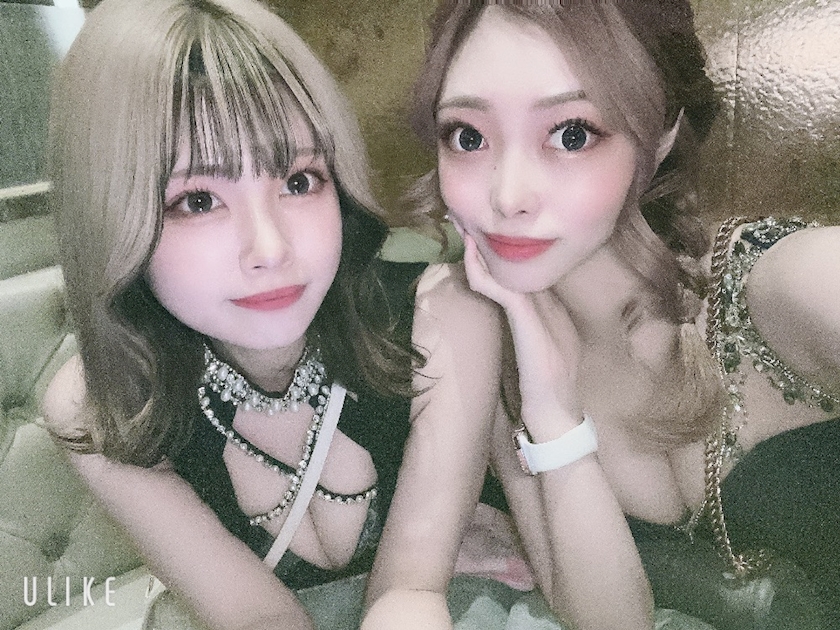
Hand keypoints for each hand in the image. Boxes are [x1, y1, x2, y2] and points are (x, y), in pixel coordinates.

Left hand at [453, 220, 581, 437]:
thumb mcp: (535, 350)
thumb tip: (508, 312)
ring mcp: (543, 313)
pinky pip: (506, 291)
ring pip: (511, 272)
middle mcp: (549, 304)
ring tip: (465, 230)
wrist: (556, 413)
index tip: (474, 237)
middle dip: (490, 243)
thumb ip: (528, 327)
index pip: (523, 272)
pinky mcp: (531, 324)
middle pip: (517, 264)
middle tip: (464, 220)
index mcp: (550, 309)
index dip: (498, 254)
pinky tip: (471, 259)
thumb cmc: (544, 389)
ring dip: (484, 251)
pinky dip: (487, 275)